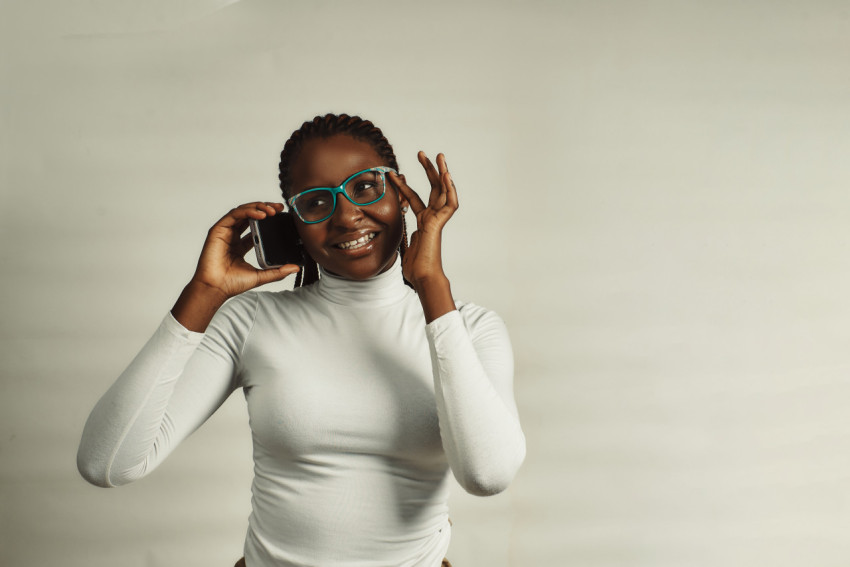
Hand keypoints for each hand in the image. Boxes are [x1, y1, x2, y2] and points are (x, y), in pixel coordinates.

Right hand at [191, 202, 300, 298]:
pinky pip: (234, 214)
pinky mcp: (218, 230)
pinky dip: (248, 211)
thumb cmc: (233, 283)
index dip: (268, 218)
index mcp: (241, 244)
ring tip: (272, 211)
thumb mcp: (261, 275)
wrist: (217, 288)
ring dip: (258, 207)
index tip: (281, 215)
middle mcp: (233, 235)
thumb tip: (295, 267)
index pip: (256, 225)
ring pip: (242, 211)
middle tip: (279, 208)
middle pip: (250, 215)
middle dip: (265, 208)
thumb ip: (278, 271)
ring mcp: (225, 232)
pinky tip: (260, 214)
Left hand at [389, 152, 458, 287]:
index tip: (396, 174)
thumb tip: (393, 229)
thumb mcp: (401, 244)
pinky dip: (450, 190)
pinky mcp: (440, 223)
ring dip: (442, 173)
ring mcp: (437, 220)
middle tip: (422, 153)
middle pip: (433, 189)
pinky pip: (449, 204)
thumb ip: (399, 233)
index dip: (405, 185)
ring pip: (444, 192)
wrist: (421, 276)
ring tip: (439, 156)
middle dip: (428, 170)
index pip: (414, 198)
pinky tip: (446, 176)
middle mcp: (432, 218)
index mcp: (423, 222)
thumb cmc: (414, 266)